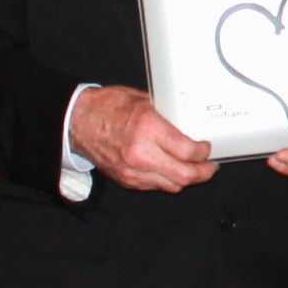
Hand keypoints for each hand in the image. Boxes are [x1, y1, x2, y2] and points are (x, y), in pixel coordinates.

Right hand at [72, 84, 216, 191]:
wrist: (77, 121)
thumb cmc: (107, 107)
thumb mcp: (143, 100)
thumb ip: (167, 116)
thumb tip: (188, 125)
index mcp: (148, 129)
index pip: (188, 151)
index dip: (203, 152)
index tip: (206, 147)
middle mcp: (141, 153)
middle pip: (185, 175)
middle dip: (203, 173)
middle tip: (210, 167)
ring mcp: (132, 170)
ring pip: (172, 185)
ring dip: (187, 179)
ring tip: (195, 171)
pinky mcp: (126, 180)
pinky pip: (155, 186)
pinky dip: (167, 181)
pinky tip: (172, 171)